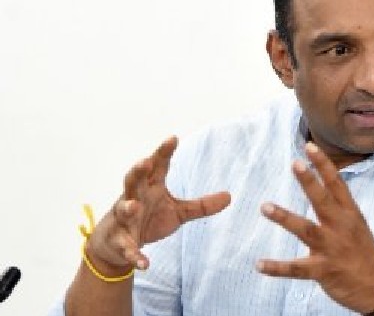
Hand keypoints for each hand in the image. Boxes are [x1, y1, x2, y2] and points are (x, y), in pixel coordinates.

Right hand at [86, 136, 230, 273]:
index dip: (163, 152)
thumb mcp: (178, 212)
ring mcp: (124, 219)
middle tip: (145, 162)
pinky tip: (145, 263)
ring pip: (123, 209)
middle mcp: (135, 198)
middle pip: (133, 180)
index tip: (173, 138)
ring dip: (127, 207)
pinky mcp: (120, 241)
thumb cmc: (148, 218)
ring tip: (134, 206)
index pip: (157, 166)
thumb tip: (230, 196)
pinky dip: (135, 255)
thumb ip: (201, 205)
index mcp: (150, 187)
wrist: (116, 245)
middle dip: (138, 171)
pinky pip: (128, 248)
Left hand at [257, 142, 373, 312]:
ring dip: (285, 217)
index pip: (337, 184)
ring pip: (306, 229)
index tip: (309, 147)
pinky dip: (277, 267)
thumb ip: (340, 207)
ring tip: (266, 206)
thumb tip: (328, 184)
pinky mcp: (323, 270)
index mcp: (350, 214)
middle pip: (323, 200)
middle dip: (309, 181)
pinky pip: (296, 268)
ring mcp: (331, 248)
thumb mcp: (358, 225)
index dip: (323, 164)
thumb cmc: (365, 254)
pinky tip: (259, 264)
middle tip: (295, 164)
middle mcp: (341, 227)